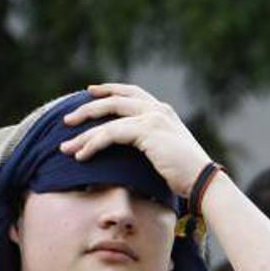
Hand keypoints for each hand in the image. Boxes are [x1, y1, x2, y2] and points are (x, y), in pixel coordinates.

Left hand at [59, 84, 211, 196]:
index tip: (91, 91)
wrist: (203, 180)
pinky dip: (93, 144)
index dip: (110, 89)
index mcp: (164, 111)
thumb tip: (133, 149)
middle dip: (88, 109)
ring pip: (109, 118)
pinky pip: (111, 134)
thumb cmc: (187, 173)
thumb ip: (151, 142)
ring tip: (66, 146)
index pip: (132, 92)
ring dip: (84, 133)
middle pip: (115, 100)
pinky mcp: (147, 131)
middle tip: (67, 119)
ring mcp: (153, 117)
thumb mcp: (167, 151)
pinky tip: (81, 155)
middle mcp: (158, 109)